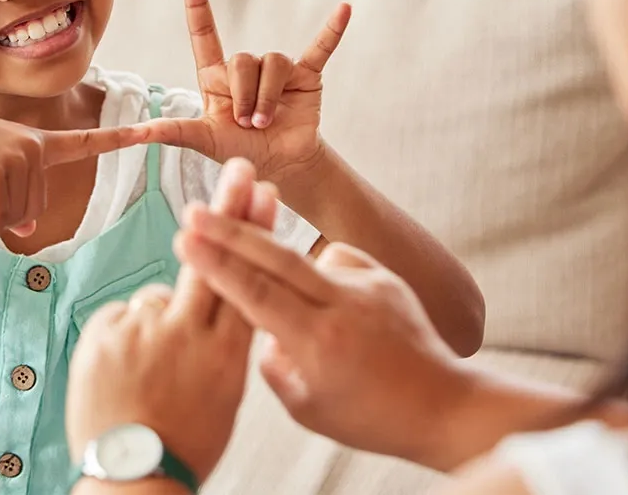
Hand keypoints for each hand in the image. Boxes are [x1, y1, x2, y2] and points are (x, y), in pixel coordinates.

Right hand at [0, 97, 142, 251]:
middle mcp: (35, 148)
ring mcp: (15, 158)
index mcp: (41, 143)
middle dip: (4, 217)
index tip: (155, 129)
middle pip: (35, 210)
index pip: (88, 142)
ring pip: (14, 219)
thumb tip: (28, 229)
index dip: (123, 139)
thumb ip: (17, 195)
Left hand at [66, 159, 275, 482]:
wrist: (132, 478)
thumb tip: (225, 300)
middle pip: (215, 258)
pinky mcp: (106, 333)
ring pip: (161, 295)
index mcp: (229, 352)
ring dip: (159, 321)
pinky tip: (125, 370)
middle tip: (239, 167)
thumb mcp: (226, 392)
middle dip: (229, 208)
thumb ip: (227, 341)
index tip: (267, 193)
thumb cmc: (187, 438)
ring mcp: (147, 330)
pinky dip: (127, 333)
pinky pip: (124, 314)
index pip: (249, 277)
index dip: (259, 231)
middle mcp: (192, 334)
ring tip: (150, 371)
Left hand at [132, 0, 349, 180]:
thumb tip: (136, 133)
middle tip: (245, 123)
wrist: (279, 166)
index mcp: (217, 77)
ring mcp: (278, 70)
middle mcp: (247, 67)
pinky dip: (332, 30)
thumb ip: (173, 132)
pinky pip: (320, 48)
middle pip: (243, 59)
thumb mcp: (204, 141)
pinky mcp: (307, 76)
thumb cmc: (239, 150)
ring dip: (267, 96)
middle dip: (244, 94)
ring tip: (265, 122)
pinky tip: (344, 10)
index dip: (199, 6)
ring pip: (272, 62)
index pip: (205, 35)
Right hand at [175, 206, 467, 465]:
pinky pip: (336, 261)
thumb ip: (273, 361)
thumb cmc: (370, 417)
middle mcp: (344, 305)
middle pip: (276, 258)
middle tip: (196, 210)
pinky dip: (321, 275)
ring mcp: (368, 284)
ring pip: (306, 258)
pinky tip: (329, 301)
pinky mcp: (384, 275)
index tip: (186, 240)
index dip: (217, 265)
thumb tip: (257, 322)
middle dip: (231, 230)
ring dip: (277, 260)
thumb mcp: (307, 407)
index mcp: (320, 343)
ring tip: (288, 300)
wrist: (442, 404)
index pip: (256, 295)